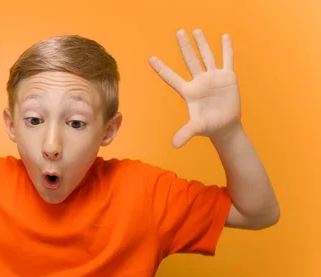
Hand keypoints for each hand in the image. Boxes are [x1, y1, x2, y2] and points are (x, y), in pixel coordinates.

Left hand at [149, 29, 240, 147]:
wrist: (225, 126)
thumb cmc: (208, 126)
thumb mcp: (196, 128)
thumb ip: (185, 133)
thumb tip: (174, 145)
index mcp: (189, 92)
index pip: (172, 78)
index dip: (162, 69)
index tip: (150, 59)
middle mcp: (199, 81)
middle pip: (190, 60)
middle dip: (185, 47)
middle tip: (179, 32)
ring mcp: (213, 78)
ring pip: (207, 56)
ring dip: (202, 44)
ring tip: (196, 31)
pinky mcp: (227, 77)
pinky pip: (227, 60)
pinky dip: (226, 48)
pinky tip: (225, 36)